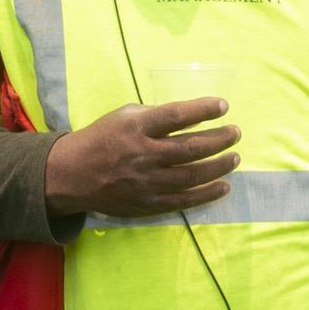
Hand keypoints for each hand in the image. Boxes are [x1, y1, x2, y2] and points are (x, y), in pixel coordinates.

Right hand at [43, 96, 240, 216]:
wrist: (73, 174)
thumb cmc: (102, 139)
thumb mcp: (123, 116)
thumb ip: (154, 115)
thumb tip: (189, 115)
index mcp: (137, 128)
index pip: (177, 116)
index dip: (203, 109)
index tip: (223, 105)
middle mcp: (143, 154)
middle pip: (191, 147)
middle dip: (220, 139)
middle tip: (235, 133)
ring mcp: (147, 182)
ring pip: (193, 174)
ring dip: (220, 166)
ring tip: (235, 157)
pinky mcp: (148, 204)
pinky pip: (185, 199)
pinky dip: (208, 193)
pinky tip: (224, 185)